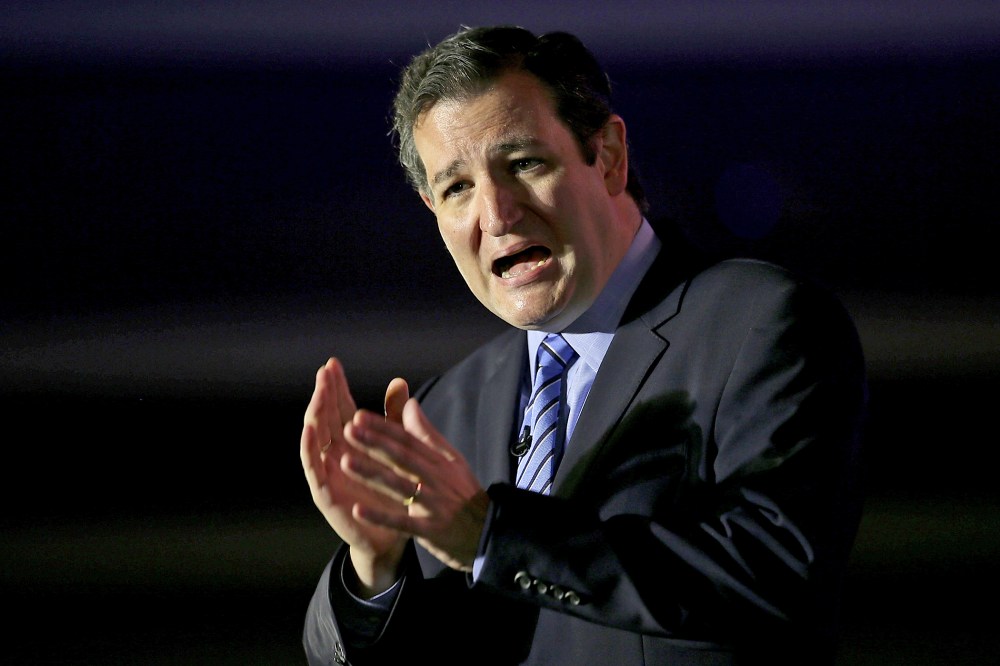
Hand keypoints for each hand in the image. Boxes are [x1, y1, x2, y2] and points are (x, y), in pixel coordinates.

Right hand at [300, 358, 407, 593]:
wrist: (391, 532)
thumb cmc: (390, 489)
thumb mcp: (393, 447)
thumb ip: (393, 416)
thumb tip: (399, 382)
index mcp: (350, 442)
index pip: (340, 408)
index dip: (336, 387)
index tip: (333, 364)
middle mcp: (334, 454)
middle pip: (324, 418)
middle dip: (323, 394)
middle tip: (324, 372)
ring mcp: (327, 473)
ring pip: (315, 440)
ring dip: (314, 417)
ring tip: (317, 396)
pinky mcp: (325, 493)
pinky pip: (313, 470)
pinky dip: (308, 450)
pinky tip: (308, 432)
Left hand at [341, 397, 489, 571]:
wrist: (489, 532)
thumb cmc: (464, 493)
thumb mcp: (452, 460)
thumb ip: (427, 434)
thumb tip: (410, 404)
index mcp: (439, 461)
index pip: (407, 440)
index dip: (383, 428)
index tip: (358, 416)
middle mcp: (435, 479)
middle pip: (401, 458)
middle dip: (374, 443)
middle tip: (348, 430)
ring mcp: (432, 505)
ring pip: (398, 486)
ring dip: (372, 474)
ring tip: (345, 462)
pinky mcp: (430, 530)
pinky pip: (402, 523)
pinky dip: (381, 517)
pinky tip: (358, 510)